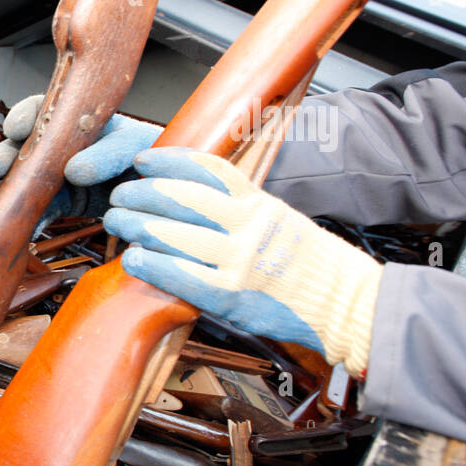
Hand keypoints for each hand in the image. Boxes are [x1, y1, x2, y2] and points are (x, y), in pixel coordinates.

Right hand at [0, 93, 162, 213]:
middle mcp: (72, 145)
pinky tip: (15, 225)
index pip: (51, 110)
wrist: (177, 203)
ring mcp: (67, 175)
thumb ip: (111, 152)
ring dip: (5, 190)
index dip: (29, 116)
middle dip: (7, 157)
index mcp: (88, 120)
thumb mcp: (141, 148)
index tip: (17, 129)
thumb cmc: (164, 163)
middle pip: (28, 146)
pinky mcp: (69, 204)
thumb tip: (74, 168)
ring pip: (27, 180)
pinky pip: (41, 210)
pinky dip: (26, 219)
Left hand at [104, 148, 381, 375]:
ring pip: (177, 234)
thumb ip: (244, 211)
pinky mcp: (233, 296)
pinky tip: (133, 259)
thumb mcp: (280, 222)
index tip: (143, 160)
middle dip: (144, 193)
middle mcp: (250, 226)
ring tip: (118, 221)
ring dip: (139, 225)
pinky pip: (183, 276)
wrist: (348, 305)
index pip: (209, 171)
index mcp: (260, 204)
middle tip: (120, 195)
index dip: (170, 162)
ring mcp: (240, 261)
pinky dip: (154, 265)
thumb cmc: (312, 267)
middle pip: (184, 199)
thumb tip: (197, 201)